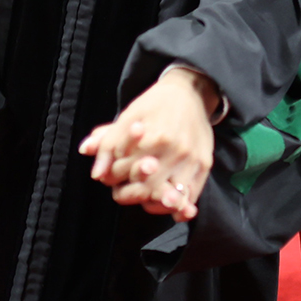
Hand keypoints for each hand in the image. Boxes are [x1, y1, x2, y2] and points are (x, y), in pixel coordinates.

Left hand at [79, 69, 216, 220]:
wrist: (191, 92)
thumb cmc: (154, 105)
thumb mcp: (128, 116)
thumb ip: (108, 143)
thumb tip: (95, 173)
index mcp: (154, 136)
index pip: (123, 170)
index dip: (111, 175)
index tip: (111, 172)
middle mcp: (175, 150)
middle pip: (145, 188)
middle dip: (128, 193)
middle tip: (122, 190)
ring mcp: (192, 160)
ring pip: (168, 197)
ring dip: (151, 202)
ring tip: (143, 198)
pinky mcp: (204, 165)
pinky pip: (191, 196)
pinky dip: (178, 208)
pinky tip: (169, 207)